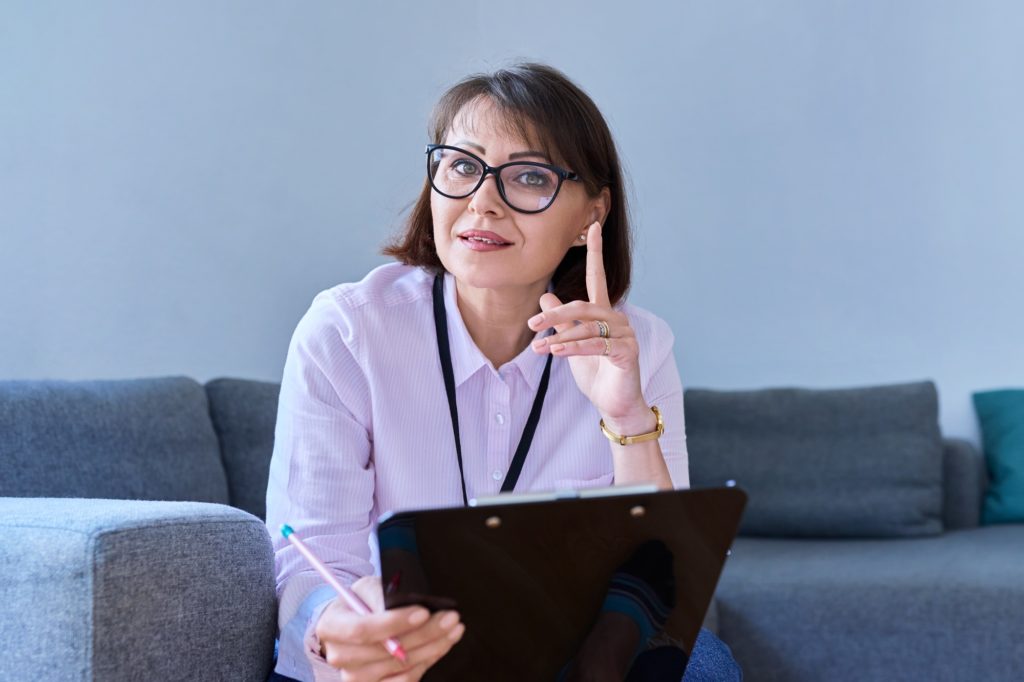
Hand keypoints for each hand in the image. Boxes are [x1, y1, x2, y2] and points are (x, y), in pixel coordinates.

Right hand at [315, 576, 465, 681]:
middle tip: (450, 618)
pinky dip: (427, 661)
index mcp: (331, 627)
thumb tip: (402, 606)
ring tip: (453, 629)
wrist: (350, 624)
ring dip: (433, 647)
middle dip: (425, 634)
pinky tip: (441, 645)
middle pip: (386, 651)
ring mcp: (356, 677)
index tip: (423, 612)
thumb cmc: (361, 603)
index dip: (395, 623)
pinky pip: (405, 680)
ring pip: (401, 667)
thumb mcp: (366, 588)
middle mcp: (339, 657)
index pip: (363, 630)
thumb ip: (380, 594)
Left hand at [529, 222, 653, 433]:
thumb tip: (545, 300)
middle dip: (555, 316)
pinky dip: (573, 349)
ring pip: (587, 327)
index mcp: (604, 312)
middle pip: (582, 306)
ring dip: (560, 337)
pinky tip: (556, 352)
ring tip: (539, 349)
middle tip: (531, 325)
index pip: (598, 277)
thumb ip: (561, 323)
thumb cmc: (596, 374)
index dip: (595, 251)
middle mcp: (617, 318)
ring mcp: (625, 334)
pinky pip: (595, 345)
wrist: (615, 403)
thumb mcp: (571, 344)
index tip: (593, 225)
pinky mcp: (627, 351)